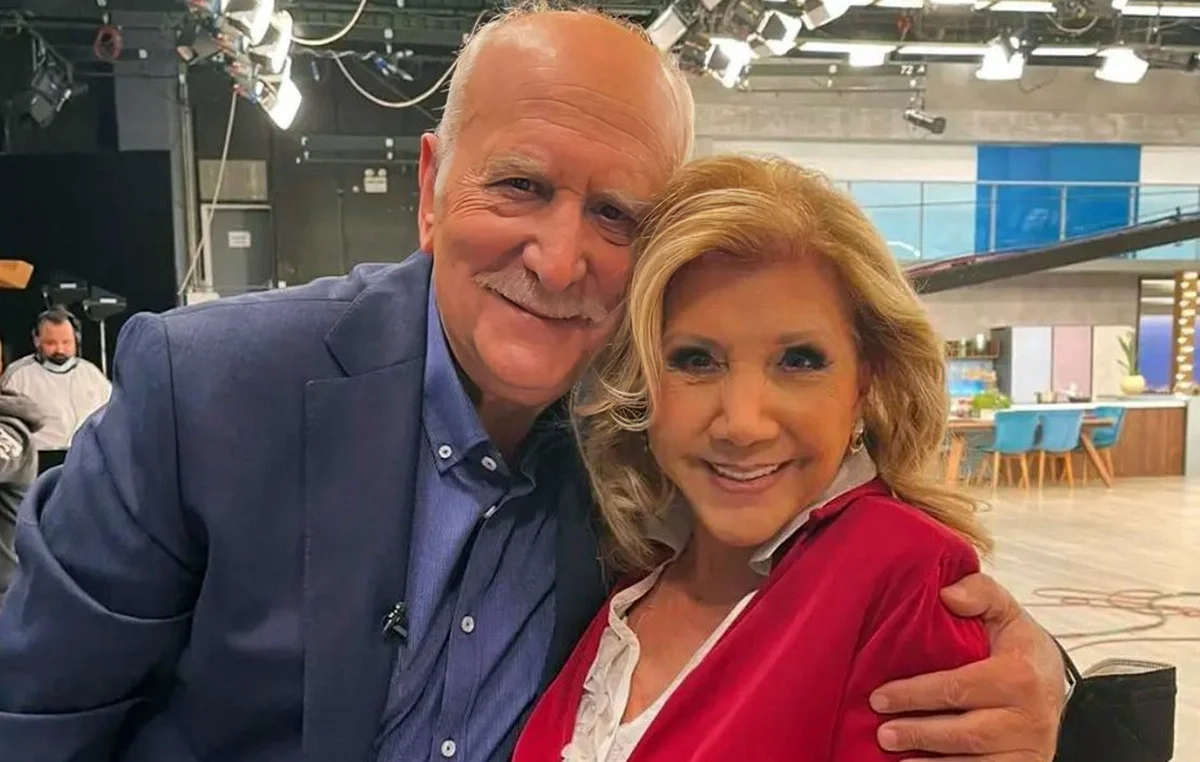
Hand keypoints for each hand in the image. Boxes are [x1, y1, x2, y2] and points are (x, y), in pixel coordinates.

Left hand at [868, 573, 1064, 761]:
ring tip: (896, 757)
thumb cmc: (1018, 646)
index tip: (879, 697)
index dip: (916, 694)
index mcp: (1020, 674)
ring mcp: (1030, 748)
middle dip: (919, 733)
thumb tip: (947, 595)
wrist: (1054, 682)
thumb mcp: (1005, 611)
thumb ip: (979, 593)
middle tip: (882, 732)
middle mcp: (1029, 717)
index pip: (959, 688)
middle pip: (966, 733)